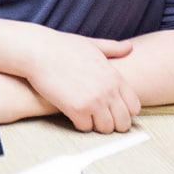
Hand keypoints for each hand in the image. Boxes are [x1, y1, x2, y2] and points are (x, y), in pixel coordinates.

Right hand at [18, 28, 138, 133]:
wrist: (39, 51)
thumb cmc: (62, 46)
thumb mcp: (92, 45)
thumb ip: (113, 48)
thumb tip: (129, 47)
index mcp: (115, 77)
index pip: (134, 106)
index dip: (124, 112)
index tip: (113, 111)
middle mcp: (108, 91)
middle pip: (123, 122)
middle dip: (113, 124)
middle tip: (100, 119)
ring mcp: (94, 101)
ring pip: (105, 128)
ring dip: (96, 125)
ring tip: (87, 117)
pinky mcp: (76, 109)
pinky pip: (86, 128)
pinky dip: (80, 124)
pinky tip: (73, 115)